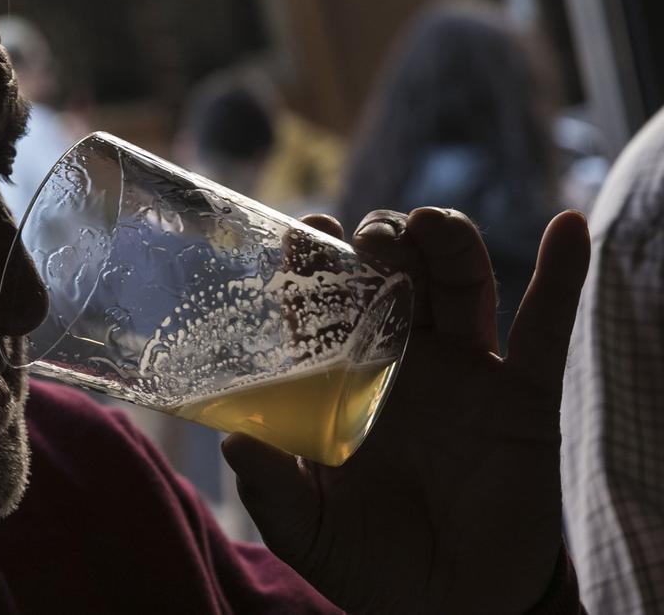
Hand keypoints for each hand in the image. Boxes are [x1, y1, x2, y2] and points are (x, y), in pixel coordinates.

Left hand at [222, 207, 588, 613]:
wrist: (457, 609)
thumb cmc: (373, 565)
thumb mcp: (309, 533)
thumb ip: (272, 489)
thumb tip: (234, 440)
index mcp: (344, 382)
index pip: (324, 305)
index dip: (315, 263)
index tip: (309, 231)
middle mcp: (402, 363)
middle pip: (392, 276)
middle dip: (380, 243)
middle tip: (371, 242)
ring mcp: (464, 373)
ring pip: (459, 284)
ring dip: (447, 244)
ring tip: (426, 227)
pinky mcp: (523, 395)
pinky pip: (547, 327)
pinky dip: (563, 275)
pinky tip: (568, 225)